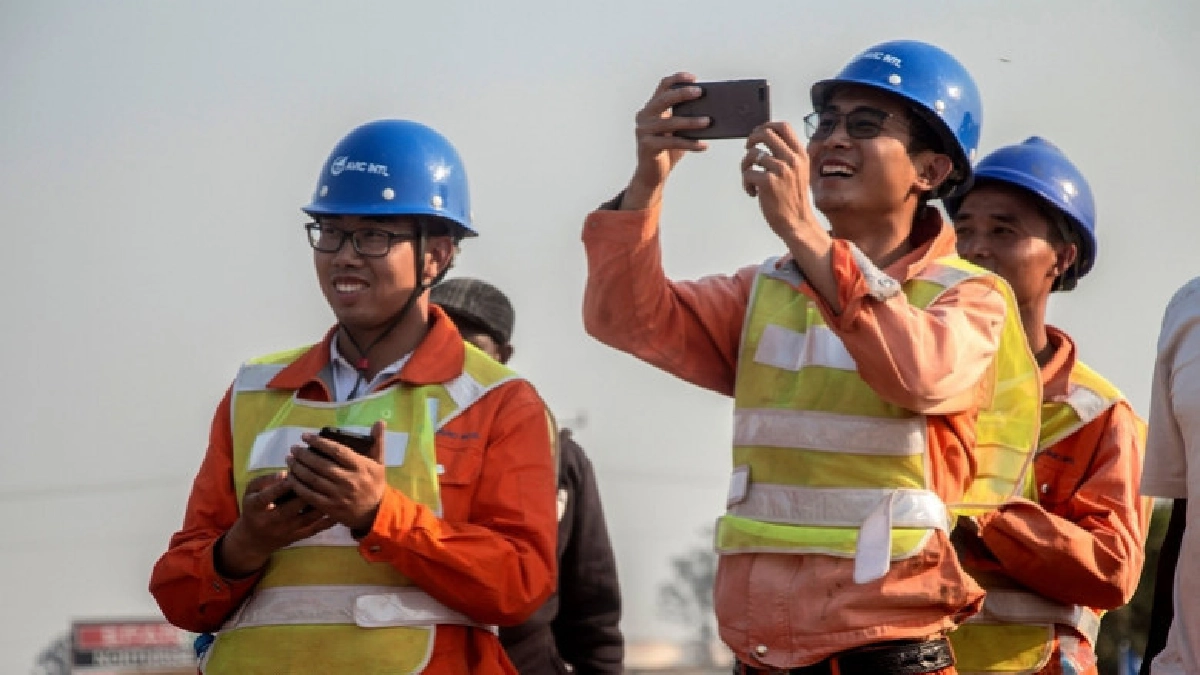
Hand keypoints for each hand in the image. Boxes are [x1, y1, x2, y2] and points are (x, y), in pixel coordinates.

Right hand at [216, 473, 334, 577]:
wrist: (255, 540)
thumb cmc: (253, 508)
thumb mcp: (250, 492)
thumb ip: (264, 481)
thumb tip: (285, 472)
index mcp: (255, 507)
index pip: (267, 497)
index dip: (279, 486)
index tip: (291, 473)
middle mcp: (270, 521)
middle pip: (290, 508)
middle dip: (305, 493)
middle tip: (320, 478)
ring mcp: (285, 531)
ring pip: (306, 519)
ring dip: (320, 505)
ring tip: (333, 491)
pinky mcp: (297, 537)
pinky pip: (314, 529)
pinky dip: (327, 521)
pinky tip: (338, 510)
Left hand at [287, 421, 387, 533]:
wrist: (375, 512)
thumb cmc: (375, 483)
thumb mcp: (379, 462)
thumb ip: (377, 441)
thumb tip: (380, 421)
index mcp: (361, 466)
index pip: (337, 451)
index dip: (319, 442)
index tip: (305, 436)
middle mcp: (349, 480)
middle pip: (321, 465)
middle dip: (304, 455)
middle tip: (293, 448)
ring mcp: (339, 495)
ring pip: (313, 479)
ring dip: (298, 468)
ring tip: (289, 460)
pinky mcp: (330, 507)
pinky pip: (310, 495)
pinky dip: (298, 486)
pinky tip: (290, 478)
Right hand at [623, 72, 711, 209]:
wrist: (652, 175)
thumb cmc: (668, 150)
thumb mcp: (677, 131)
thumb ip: (686, 118)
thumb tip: (713, 111)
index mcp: (651, 108)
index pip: (663, 86)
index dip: (678, 79)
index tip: (694, 78)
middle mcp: (644, 116)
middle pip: (664, 99)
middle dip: (683, 94)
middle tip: (701, 92)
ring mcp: (644, 131)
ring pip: (670, 122)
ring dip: (691, 121)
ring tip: (709, 121)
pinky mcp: (647, 146)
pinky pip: (673, 143)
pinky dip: (690, 144)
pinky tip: (704, 145)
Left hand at [741, 122, 821, 244]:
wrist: (797, 222)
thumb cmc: (794, 198)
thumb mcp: (799, 171)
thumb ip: (787, 155)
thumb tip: (767, 138)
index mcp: (800, 155)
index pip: (783, 127)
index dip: (767, 125)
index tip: (758, 133)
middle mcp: (792, 159)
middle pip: (765, 134)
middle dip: (752, 139)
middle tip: (747, 148)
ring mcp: (780, 170)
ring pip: (752, 155)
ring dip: (745, 166)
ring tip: (750, 179)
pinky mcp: (768, 182)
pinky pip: (747, 173)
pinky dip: (745, 183)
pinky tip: (752, 193)